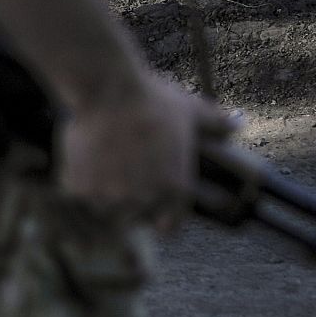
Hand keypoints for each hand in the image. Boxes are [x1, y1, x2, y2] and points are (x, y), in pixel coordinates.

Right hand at [55, 74, 236, 228]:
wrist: (108, 89)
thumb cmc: (152, 99)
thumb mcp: (190, 111)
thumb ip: (215, 124)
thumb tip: (238, 122)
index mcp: (175, 190)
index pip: (169, 227)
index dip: (160, 216)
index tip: (150, 203)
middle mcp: (144, 201)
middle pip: (135, 219)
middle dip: (129, 203)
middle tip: (122, 178)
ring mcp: (110, 198)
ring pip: (104, 209)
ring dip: (103, 195)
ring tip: (101, 168)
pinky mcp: (80, 189)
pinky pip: (77, 193)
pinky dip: (77, 181)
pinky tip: (82, 159)